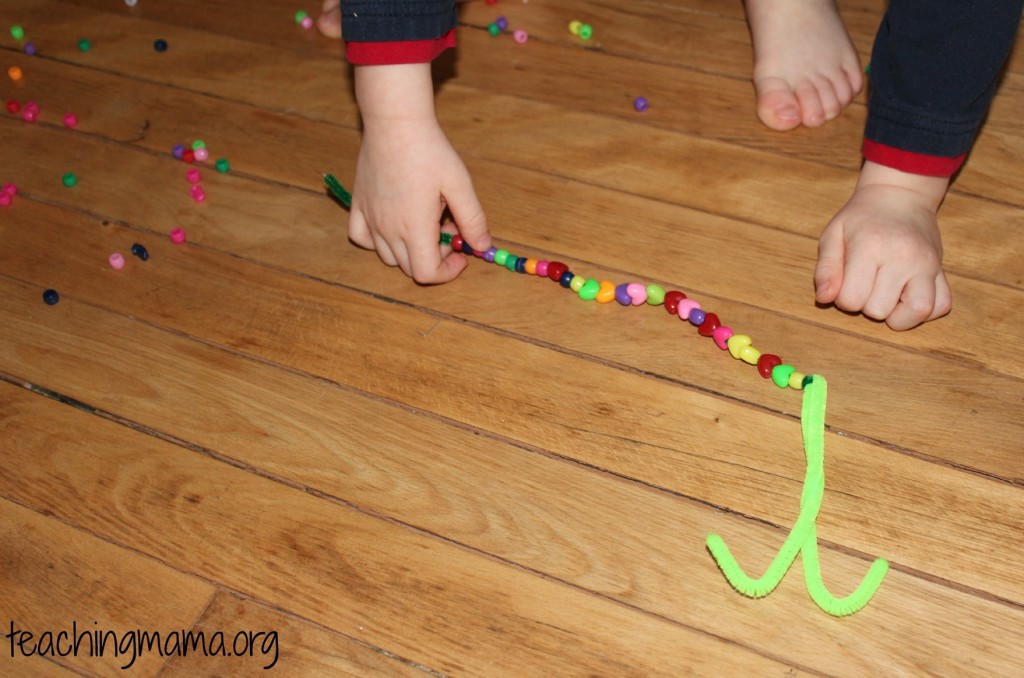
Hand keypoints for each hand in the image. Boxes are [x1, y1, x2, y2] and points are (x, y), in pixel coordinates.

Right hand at [348, 64, 490, 283]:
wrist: (396, 121)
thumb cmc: (430, 150)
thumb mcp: (460, 184)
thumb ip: (473, 219)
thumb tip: (484, 247)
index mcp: (414, 227)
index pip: (426, 274)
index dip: (448, 272)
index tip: (461, 254)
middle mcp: (388, 229)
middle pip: (410, 267)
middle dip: (434, 258)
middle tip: (448, 231)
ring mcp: (371, 218)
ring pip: (387, 256)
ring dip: (410, 250)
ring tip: (426, 223)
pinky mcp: (358, 204)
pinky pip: (361, 238)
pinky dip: (378, 242)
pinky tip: (393, 226)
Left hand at [814, 161, 951, 329]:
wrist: (900, 195)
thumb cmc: (861, 218)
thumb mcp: (832, 234)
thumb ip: (825, 269)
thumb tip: (824, 299)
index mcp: (870, 248)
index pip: (851, 300)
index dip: (843, 298)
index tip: (847, 280)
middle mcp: (902, 257)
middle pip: (879, 310)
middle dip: (866, 305)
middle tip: (867, 284)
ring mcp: (927, 264)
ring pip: (918, 311)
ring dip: (898, 315)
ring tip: (888, 298)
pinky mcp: (942, 270)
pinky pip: (942, 305)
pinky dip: (925, 311)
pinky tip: (907, 297)